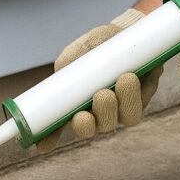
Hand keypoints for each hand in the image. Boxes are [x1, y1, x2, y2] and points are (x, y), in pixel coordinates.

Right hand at [36, 9, 163, 151]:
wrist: (129, 34)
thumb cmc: (100, 44)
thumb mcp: (81, 48)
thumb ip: (70, 61)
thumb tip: (62, 71)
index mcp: (71, 101)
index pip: (56, 125)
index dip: (48, 138)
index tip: (42, 144)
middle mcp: (91, 112)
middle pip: (85, 130)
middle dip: (85, 125)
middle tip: (87, 109)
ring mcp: (114, 112)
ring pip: (109, 124)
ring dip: (110, 108)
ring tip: (115, 84)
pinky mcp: (137, 106)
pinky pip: (132, 114)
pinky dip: (132, 98)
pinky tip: (130, 78)